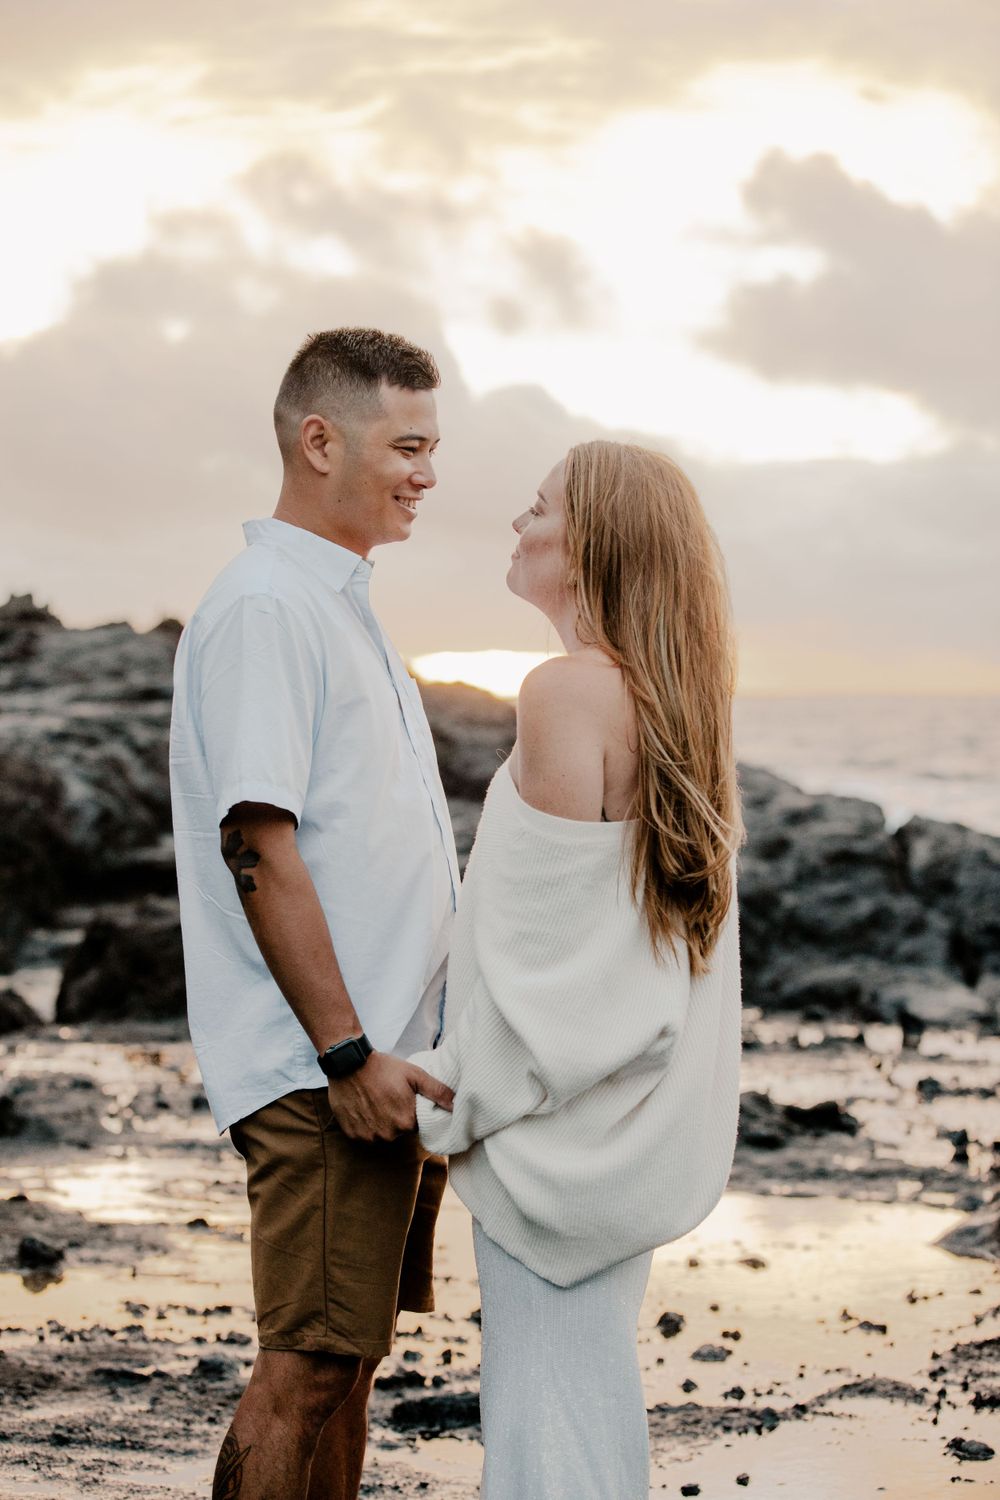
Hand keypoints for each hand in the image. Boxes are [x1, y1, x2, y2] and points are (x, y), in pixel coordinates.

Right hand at [327, 1051, 453, 1141]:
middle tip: (389, 1097)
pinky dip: (365, 1125)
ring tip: (376, 1101)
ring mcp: (369, 1136)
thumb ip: (437, 1091)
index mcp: (406, 1122)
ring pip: (381, 1134)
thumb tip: (455, 1105)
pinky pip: (364, 1135)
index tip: (405, 1099)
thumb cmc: (384, 1067)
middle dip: (397, 1117)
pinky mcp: (353, 1135)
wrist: (349, 1063)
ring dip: (381, 1122)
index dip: (412, 1111)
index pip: (416, 1125)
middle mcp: (388, 1134)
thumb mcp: (414, 1074)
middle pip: (399, 1131)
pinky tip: (364, 1107)